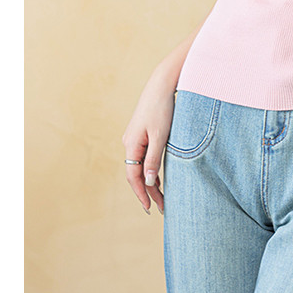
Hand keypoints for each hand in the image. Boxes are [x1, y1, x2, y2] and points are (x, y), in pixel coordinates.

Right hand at [122, 77, 175, 214]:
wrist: (162, 84)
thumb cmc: (162, 108)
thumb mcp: (161, 136)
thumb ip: (154, 159)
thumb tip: (149, 181)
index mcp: (131, 144)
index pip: (134, 176)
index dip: (141, 193)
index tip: (150, 208)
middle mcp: (130, 143)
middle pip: (137, 173)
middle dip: (148, 191)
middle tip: (162, 208)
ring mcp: (135, 138)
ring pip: (141, 166)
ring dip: (151, 182)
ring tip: (163, 198)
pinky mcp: (143, 133)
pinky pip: (145, 157)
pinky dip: (152, 169)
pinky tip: (160, 178)